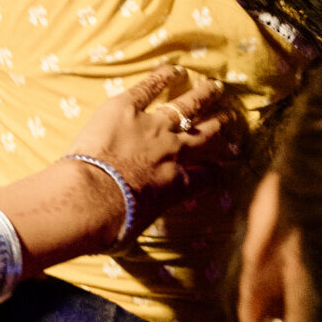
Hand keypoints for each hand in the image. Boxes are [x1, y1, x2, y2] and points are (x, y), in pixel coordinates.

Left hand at [60, 66, 240, 244]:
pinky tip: (173, 69)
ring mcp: (152, 127)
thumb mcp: (134, 236)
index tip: (226, 164)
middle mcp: (173, 152)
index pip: (206, 176)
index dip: (217, 169)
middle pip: (204, 135)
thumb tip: (136, 252)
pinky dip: (162, 77)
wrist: (91, 198)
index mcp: (178, 184)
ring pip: (186, 107)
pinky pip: (149, 88)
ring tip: (214, 86)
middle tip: (231, 116)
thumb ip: (141, 231)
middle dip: (220, 125)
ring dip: (201, 96)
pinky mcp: (126, 108)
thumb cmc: (111, 224)